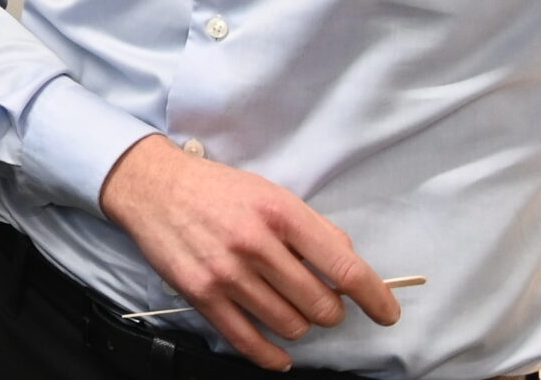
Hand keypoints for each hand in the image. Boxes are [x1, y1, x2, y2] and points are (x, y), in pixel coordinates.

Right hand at [99, 135, 398, 371]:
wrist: (152, 185)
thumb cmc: (217, 189)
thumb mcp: (272, 193)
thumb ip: (314, 229)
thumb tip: (349, 267)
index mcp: (280, 213)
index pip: (344, 268)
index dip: (375, 297)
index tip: (387, 312)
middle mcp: (255, 243)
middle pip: (321, 306)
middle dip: (330, 310)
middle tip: (321, 300)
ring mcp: (227, 272)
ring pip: (290, 326)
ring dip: (300, 324)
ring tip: (289, 307)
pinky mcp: (202, 293)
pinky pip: (248, 341)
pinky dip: (272, 355)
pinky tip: (280, 354)